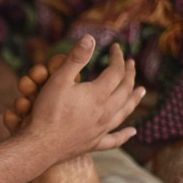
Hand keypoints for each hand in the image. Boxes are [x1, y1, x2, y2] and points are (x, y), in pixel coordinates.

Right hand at [13, 35, 144, 161]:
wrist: (41, 144)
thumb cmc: (47, 111)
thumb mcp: (59, 80)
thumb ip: (76, 58)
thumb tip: (90, 38)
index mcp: (98, 94)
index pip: (116, 71)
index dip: (118, 58)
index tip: (116, 48)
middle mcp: (106, 112)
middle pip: (125, 90)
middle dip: (129, 74)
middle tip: (131, 63)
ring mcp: (102, 129)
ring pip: (125, 112)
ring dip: (134, 99)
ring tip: (142, 91)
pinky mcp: (95, 143)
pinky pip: (115, 139)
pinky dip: (126, 134)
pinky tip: (133, 132)